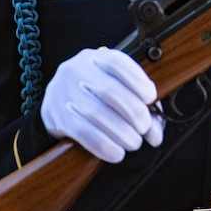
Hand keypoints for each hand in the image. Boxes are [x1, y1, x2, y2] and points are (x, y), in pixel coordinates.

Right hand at [40, 48, 163, 162]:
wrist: (61, 100)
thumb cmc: (98, 93)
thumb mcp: (118, 86)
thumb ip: (141, 104)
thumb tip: (155, 133)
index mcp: (98, 57)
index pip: (118, 63)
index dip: (138, 82)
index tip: (152, 98)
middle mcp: (78, 70)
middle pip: (109, 90)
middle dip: (133, 112)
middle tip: (145, 128)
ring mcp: (63, 91)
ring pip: (95, 112)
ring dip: (120, 132)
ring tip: (134, 143)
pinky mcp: (54, 114)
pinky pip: (81, 132)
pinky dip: (103, 145)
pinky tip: (116, 153)